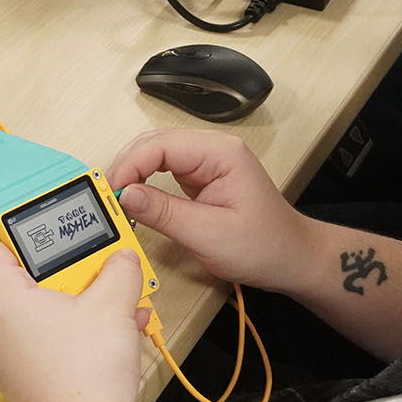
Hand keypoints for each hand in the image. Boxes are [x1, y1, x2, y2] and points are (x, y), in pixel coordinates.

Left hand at [0, 212, 145, 401]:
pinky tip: (112, 319)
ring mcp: (7, 351)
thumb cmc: (85, 382)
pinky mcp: (25, 370)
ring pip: (36, 301)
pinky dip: (74, 317)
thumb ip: (118, 268)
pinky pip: (45, 329)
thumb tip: (122, 257)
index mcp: (1, 300)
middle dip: (53, 253)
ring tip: (107, 280)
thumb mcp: (112, 305)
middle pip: (16, 270)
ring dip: (73, 288)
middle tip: (76, 235)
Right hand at [106, 129, 312, 293]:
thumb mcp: (208, 235)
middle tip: (109, 197)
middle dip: (128, 166)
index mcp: (220, 153)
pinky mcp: (201, 176)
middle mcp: (213, 148)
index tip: (113, 193)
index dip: (131, 165)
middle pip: (155, 142)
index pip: (161, 144)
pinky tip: (135, 198)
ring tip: (118, 199)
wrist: (291, 258)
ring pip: (156, 153)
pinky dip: (145, 181)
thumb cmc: (263, 246)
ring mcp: (207, 161)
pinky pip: (164, 168)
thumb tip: (125, 195)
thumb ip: (164, 213)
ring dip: (134, 172)